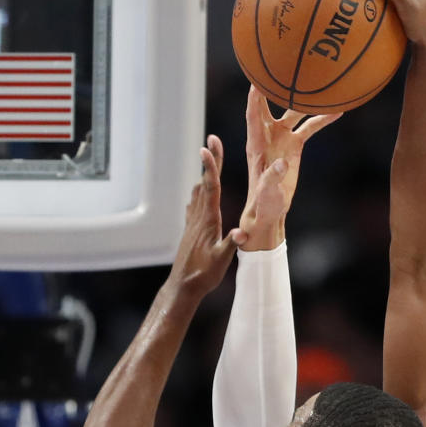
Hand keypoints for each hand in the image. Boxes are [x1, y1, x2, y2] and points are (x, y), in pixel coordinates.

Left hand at [167, 135, 238, 297]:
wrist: (183, 286)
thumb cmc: (203, 275)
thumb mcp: (221, 261)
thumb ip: (230, 244)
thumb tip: (241, 232)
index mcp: (208, 220)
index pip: (211, 188)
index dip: (210, 166)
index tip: (207, 147)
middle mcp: (199, 216)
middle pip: (205, 182)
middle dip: (210, 161)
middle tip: (212, 140)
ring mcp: (193, 222)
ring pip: (198, 191)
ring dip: (205, 174)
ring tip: (210, 158)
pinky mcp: (191, 229)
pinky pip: (195, 203)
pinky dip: (200, 191)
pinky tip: (200, 191)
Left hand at [237, 86, 337, 250]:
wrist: (270, 210)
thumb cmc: (262, 202)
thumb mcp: (266, 191)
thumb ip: (272, 177)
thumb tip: (282, 164)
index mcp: (256, 143)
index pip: (253, 114)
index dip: (255, 97)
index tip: (257, 78)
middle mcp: (268, 135)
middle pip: (271, 104)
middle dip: (276, 86)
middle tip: (285, 64)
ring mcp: (282, 138)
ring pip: (295, 113)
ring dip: (306, 100)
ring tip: (321, 85)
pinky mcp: (294, 145)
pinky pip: (310, 128)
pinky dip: (322, 120)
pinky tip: (337, 111)